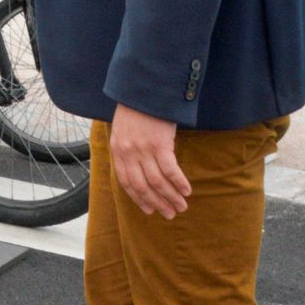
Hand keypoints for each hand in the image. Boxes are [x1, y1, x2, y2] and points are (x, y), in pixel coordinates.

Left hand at [108, 103, 189, 218]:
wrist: (142, 90)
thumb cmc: (135, 110)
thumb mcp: (123, 131)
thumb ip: (127, 149)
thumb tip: (137, 168)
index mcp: (117, 151)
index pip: (126, 182)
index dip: (138, 198)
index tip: (150, 210)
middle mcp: (128, 153)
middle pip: (142, 186)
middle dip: (157, 203)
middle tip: (170, 214)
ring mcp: (143, 150)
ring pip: (157, 181)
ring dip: (170, 196)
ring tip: (181, 206)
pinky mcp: (159, 144)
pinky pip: (170, 170)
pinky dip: (178, 182)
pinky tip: (186, 190)